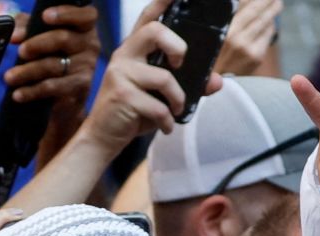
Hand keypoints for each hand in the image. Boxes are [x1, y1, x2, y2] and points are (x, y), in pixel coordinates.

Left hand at [3, 5, 100, 105]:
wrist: (66, 94)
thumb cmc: (53, 55)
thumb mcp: (41, 34)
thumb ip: (27, 27)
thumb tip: (15, 35)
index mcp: (84, 27)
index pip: (85, 15)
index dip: (66, 14)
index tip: (45, 16)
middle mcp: (90, 45)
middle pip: (63, 39)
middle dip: (38, 44)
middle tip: (21, 51)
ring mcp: (86, 67)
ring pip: (55, 66)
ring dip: (29, 71)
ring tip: (10, 77)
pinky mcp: (80, 88)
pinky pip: (54, 87)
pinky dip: (33, 91)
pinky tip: (19, 94)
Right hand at [79, 0, 222, 142]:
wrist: (103, 138)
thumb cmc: (133, 112)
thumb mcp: (161, 97)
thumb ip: (189, 85)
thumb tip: (216, 81)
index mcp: (134, 49)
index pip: (148, 16)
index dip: (163, 2)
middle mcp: (125, 55)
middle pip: (154, 31)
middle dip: (177, 46)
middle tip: (180, 64)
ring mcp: (121, 74)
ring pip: (163, 77)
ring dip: (178, 99)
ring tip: (176, 110)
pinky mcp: (122, 96)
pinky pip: (158, 106)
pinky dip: (167, 120)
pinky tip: (164, 127)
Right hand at [214, 0, 281, 75]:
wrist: (214, 81)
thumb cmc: (214, 53)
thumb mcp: (218, 33)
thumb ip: (231, 16)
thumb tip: (246, 1)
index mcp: (222, 28)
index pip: (243, 3)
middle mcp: (234, 37)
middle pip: (256, 11)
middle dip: (268, 1)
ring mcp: (247, 47)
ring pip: (264, 22)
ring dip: (272, 11)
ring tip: (277, 4)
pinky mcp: (256, 57)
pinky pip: (267, 36)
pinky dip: (269, 27)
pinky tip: (270, 23)